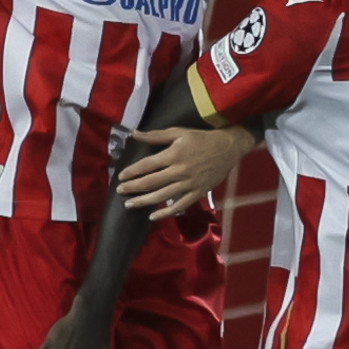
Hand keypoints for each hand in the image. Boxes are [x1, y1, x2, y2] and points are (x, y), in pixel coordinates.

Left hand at [114, 122, 253, 213]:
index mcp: (174, 154)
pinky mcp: (198, 192)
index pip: (147, 165)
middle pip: (151, 182)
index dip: (132, 172)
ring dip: (144, 201)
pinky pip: (180, 205)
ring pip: (162, 195)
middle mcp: (180, 170)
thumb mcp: (179, 132)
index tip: (121, 177)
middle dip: (133, 187)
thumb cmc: (202, 138)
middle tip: (120, 191)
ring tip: (129, 204)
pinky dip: (166, 212)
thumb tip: (134, 134)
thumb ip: (156, 135)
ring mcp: (189, 183)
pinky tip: (153, 216)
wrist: (228, 147)